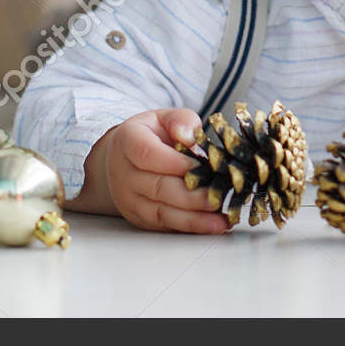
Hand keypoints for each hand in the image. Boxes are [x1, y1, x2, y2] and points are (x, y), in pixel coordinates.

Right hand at [102, 108, 232, 233]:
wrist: (125, 157)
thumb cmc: (152, 135)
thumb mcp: (165, 118)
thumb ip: (180, 121)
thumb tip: (189, 137)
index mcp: (128, 141)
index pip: (148, 154)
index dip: (176, 163)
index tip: (202, 166)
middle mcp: (123, 173)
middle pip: (158, 188)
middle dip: (192, 196)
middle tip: (219, 197)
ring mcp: (129, 199)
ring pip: (161, 213)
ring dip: (194, 219)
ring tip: (221, 221)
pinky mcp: (139, 218)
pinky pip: (164, 225)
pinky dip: (189, 227)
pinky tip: (210, 226)